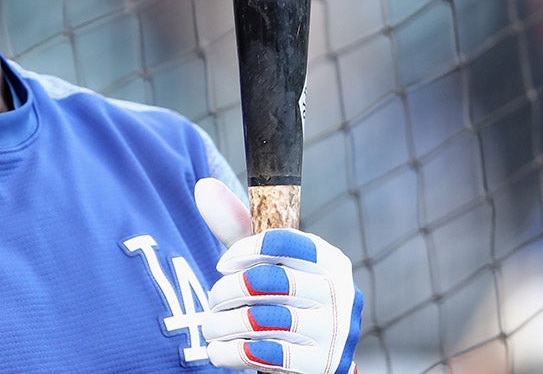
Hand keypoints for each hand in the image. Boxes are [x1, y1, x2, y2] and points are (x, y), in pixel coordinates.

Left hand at [194, 178, 361, 373]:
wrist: (311, 360)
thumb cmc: (282, 300)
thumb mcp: (265, 263)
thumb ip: (237, 227)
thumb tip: (203, 185)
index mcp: (329, 259)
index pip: (283, 240)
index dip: (244, 250)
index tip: (222, 264)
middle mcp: (339, 291)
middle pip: (267, 281)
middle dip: (226, 291)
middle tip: (212, 301)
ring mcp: (335, 330)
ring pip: (262, 320)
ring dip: (224, 324)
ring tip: (210, 327)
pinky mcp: (323, 365)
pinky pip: (268, 355)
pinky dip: (233, 352)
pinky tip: (220, 350)